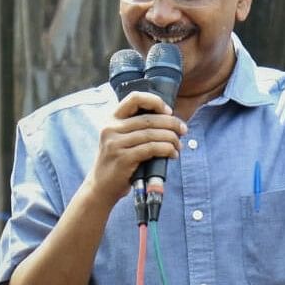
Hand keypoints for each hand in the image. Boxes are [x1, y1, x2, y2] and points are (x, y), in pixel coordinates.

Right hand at [87, 91, 186, 205]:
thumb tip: (170, 120)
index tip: (168, 112)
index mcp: (111, 119)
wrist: (101, 187)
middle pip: (148, 118)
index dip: (155, 102)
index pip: (135, 98)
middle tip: (183, 130)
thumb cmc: (117, 162)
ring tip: (179, 145)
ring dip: (171, 138)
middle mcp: (111, 128)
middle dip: (171, 123)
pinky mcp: (122, 158)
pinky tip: (173, 154)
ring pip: (151, 134)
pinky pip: (151, 149)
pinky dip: (166, 150)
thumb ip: (137, 128)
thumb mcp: (120, 139)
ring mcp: (115, 143)